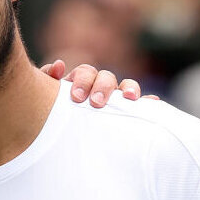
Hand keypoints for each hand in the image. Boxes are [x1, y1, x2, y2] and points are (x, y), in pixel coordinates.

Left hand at [41, 60, 157, 107]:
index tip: (76, 97)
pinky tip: (152, 102)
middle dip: (102, 88)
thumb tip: (59, 65)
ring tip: (130, 98)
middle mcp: (99, 86)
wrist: (58, 134)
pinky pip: (142, 104)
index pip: (85, 73)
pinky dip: (148, 101)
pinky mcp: (129, 111)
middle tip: (95, 103)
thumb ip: (49, 78)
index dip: (82, 81)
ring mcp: (115, 98)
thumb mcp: (47, 97)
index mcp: (80, 81)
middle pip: (105, 78)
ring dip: (129, 88)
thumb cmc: (53, 113)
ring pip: (125, 86)